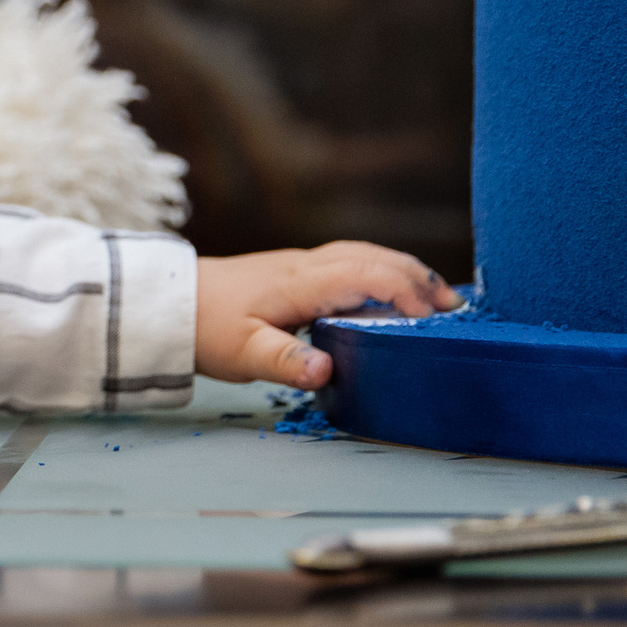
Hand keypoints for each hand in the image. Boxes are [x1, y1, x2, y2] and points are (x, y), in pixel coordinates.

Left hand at [195, 242, 456, 388]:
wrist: (171, 303)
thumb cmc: (207, 328)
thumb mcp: (242, 353)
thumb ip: (284, 361)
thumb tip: (325, 371)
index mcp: (301, 283)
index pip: (365, 274)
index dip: (403, 292)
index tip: (430, 319)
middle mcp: (307, 267)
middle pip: (374, 258)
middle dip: (418, 278)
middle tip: (455, 309)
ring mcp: (302, 266)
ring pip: (365, 255)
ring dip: (403, 271)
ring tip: (438, 298)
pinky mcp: (296, 273)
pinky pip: (352, 262)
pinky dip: (382, 271)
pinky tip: (392, 290)